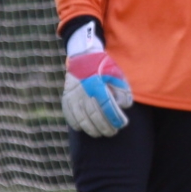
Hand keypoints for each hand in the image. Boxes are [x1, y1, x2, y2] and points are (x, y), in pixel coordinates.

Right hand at [61, 22, 132, 137]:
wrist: (83, 58)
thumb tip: (124, 107)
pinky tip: (84, 128)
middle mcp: (84, 91)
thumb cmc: (104, 69)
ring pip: (82, 119)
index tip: (122, 124)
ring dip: (92, 129)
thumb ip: (123, 91)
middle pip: (95, 115)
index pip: (108, 107)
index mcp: (98, 85)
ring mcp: (73, 96)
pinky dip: (77, 124)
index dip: (115, 118)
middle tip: (112, 132)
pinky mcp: (66, 98)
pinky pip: (70, 116)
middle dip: (105, 127)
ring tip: (100, 133)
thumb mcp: (117, 75)